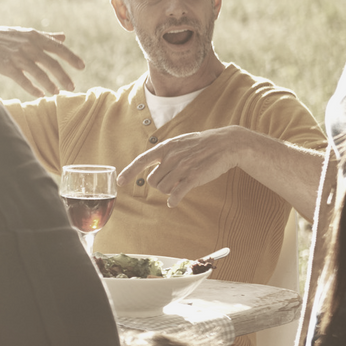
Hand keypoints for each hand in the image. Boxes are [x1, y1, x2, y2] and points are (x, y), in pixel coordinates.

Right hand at [0, 26, 83, 95]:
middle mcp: (28, 46)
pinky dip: (32, 88)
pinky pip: (23, 80)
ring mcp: (17, 57)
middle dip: (63, 76)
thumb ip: (45, 37)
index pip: (58, 48)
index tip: (82, 67)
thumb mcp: (25, 33)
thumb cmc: (4, 38)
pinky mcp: (7, 67)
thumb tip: (63, 37)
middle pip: (51, 63)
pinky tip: (40, 94)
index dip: (71, 58)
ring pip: (38, 73)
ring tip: (56, 93)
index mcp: (34, 37)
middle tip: (72, 87)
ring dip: (49, 84)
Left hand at [117, 126, 247, 206]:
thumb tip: (152, 172)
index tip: (120, 181)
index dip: (129, 171)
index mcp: (166, 147)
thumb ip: (165, 155)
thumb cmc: (201, 145)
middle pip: (152, 180)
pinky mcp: (194, 177)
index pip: (142, 160)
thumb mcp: (179, 144)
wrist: (226, 144)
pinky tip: (173, 202)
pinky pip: (177, 194)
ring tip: (180, 183)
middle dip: (159, 184)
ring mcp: (183, 167)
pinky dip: (173, 200)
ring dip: (169, 190)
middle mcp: (172, 156)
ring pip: (163, 188)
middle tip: (172, 180)